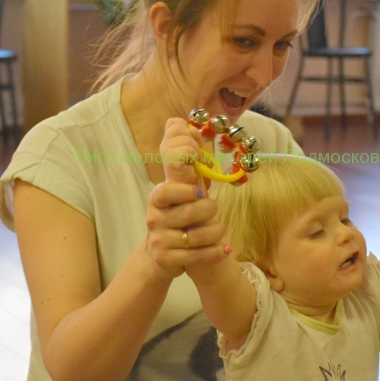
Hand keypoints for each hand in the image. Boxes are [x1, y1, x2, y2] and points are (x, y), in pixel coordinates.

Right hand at [142, 118, 226, 280]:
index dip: (186, 191)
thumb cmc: (177, 216)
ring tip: (221, 230)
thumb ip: (181, 157)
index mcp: (157, 197)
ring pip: (197, 236)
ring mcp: (159, 241)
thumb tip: (177, 120)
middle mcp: (154, 218)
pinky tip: (225, 248)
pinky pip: (197, 256)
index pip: (167, 191)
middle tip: (215, 212)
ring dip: (216, 233)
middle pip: (190, 213)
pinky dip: (215, 252)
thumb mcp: (178, 188)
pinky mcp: (167, 260)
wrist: (160, 255)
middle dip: (210, 211)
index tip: (200, 192)